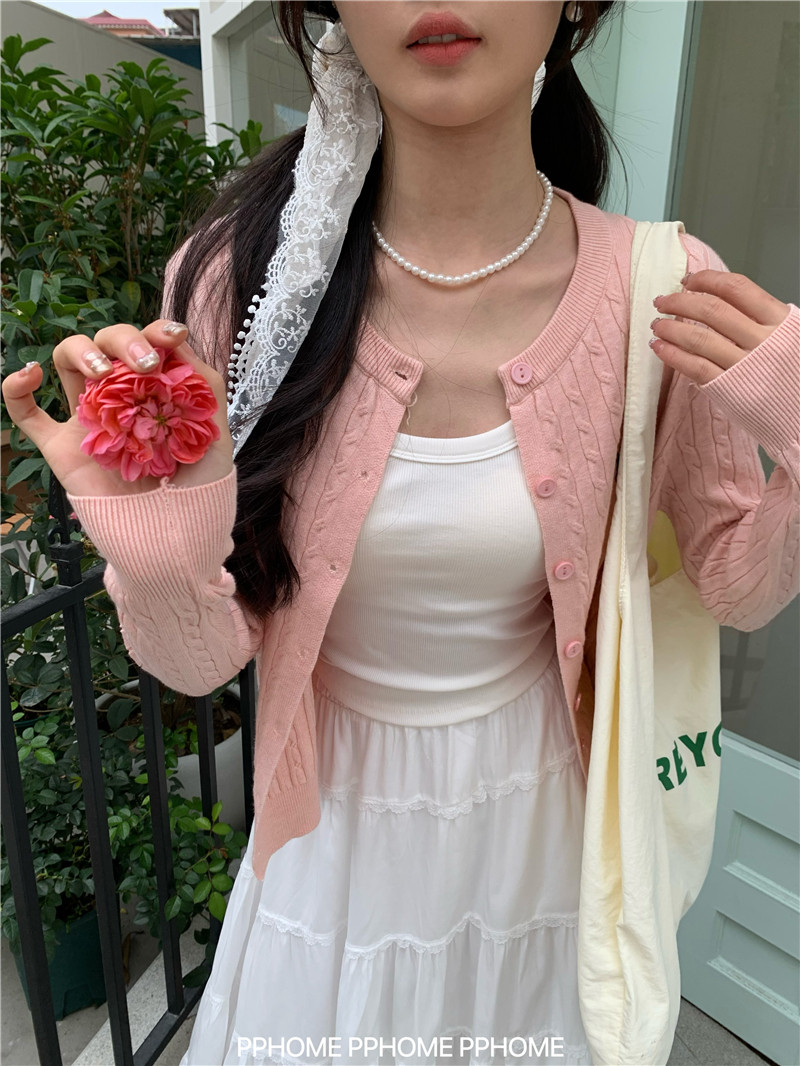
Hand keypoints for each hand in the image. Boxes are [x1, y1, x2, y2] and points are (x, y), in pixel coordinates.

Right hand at [1, 321, 233, 498]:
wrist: (175, 536)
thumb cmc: (199, 487)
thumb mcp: (215, 431)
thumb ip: (204, 385)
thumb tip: (178, 342)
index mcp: (155, 391)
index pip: (147, 344)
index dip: (156, 331)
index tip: (173, 337)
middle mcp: (120, 397)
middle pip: (107, 343)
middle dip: (125, 339)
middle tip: (145, 364)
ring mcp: (87, 419)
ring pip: (67, 360)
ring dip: (80, 350)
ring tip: (101, 371)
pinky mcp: (61, 447)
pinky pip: (25, 413)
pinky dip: (15, 388)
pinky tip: (29, 375)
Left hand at [649, 270, 790, 384]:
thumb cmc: (792, 371)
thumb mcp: (789, 335)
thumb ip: (761, 318)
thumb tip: (721, 300)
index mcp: (779, 320)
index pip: (737, 288)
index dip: (707, 280)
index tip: (688, 281)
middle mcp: (761, 339)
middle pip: (712, 310)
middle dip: (681, 302)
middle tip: (662, 302)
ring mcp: (743, 365)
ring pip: (699, 338)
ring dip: (671, 328)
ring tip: (657, 325)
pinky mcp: (728, 389)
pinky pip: (695, 367)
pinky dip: (673, 355)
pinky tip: (660, 348)